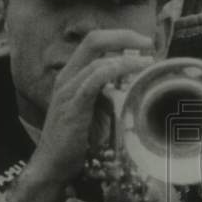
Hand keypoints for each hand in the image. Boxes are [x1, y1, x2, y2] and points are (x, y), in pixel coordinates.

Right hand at [29, 29, 154, 186]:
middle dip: (124, 36)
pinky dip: (113, 71)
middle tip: (147, 44)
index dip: (119, 36)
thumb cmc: (76, 140)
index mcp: (72, 74)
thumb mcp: (96, 110)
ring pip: (96, 58)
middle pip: (93, 40)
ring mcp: (67, 89)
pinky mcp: (71, 105)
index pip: (94, 41)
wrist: (53, 165)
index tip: (143, 43)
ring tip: (146, 62)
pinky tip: (129, 72)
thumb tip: (135, 84)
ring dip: (126, 57)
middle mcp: (67, 76)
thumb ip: (109, 94)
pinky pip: (93, 80)